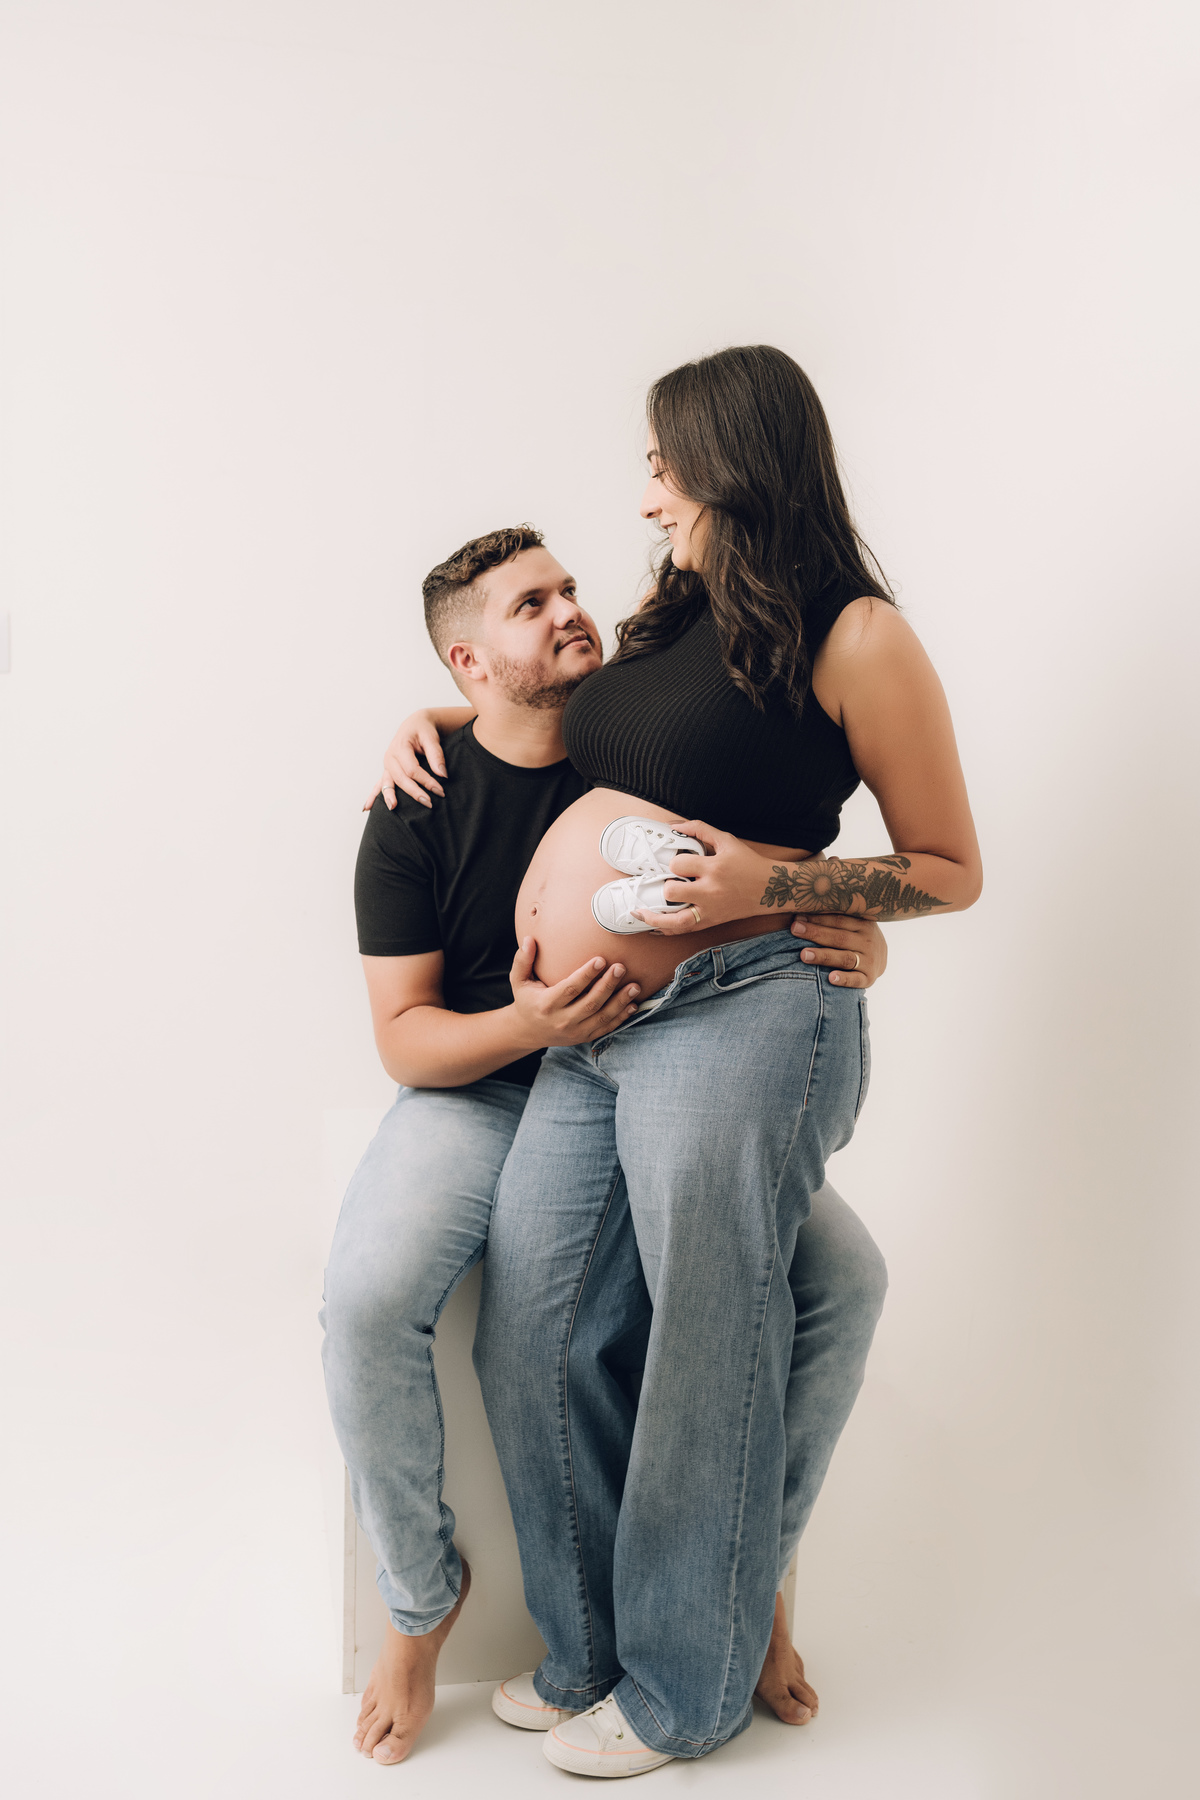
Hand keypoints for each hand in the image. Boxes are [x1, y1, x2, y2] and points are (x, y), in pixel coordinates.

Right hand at [362, 712, 447, 811]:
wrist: (415, 724)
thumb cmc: (423, 730)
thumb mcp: (431, 738)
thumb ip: (436, 755)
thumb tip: (443, 775)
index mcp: (400, 747)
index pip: (412, 769)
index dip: (426, 781)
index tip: (441, 791)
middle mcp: (390, 757)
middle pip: (400, 778)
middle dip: (414, 792)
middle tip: (429, 804)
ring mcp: (387, 765)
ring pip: (387, 783)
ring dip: (389, 796)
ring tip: (393, 807)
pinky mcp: (388, 770)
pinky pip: (379, 784)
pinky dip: (373, 796)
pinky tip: (366, 808)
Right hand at [509, 939, 641, 1047]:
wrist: (529, 1031)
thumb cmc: (527, 1000)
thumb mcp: (519, 981)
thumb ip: (523, 960)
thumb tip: (529, 940)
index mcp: (547, 1005)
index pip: (570, 989)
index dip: (586, 975)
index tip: (600, 960)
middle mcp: (562, 1020)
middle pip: (590, 1003)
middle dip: (607, 985)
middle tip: (621, 967)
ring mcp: (575, 1031)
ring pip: (602, 1017)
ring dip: (620, 1002)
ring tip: (634, 986)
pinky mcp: (585, 1037)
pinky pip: (606, 1028)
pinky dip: (621, 1017)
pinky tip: (633, 1004)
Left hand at [632, 819, 765, 935]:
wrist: (770, 889)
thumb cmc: (748, 864)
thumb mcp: (727, 840)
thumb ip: (700, 830)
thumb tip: (676, 825)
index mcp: (714, 868)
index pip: (680, 865)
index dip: (673, 862)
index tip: (676, 862)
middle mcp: (711, 892)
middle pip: (673, 892)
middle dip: (666, 886)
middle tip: (667, 882)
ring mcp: (710, 910)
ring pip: (675, 920)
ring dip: (654, 918)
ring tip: (638, 912)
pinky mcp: (711, 922)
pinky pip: (684, 929)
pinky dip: (667, 929)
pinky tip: (654, 925)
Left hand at [790, 913, 886, 988]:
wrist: (879, 960)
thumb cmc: (856, 938)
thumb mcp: (852, 925)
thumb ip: (833, 919)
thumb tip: (802, 910)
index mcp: (863, 924)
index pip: (838, 920)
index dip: (817, 918)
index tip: (797, 918)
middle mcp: (867, 941)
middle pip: (839, 937)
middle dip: (816, 933)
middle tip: (795, 929)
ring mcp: (869, 961)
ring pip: (845, 958)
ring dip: (824, 956)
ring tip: (804, 954)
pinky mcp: (868, 978)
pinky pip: (856, 979)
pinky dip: (844, 979)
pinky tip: (831, 978)